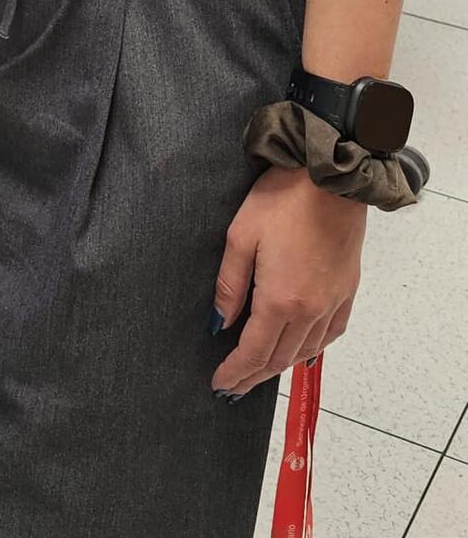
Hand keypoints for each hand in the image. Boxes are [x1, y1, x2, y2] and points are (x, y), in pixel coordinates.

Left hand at [211, 164, 365, 396]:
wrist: (332, 180)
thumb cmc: (282, 201)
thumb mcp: (241, 236)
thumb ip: (230, 285)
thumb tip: (219, 322)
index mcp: (281, 301)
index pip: (254, 351)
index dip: (235, 372)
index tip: (219, 385)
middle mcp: (310, 311)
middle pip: (280, 358)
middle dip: (254, 376)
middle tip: (233, 387)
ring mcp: (333, 303)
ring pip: (305, 351)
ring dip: (280, 366)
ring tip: (259, 371)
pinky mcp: (347, 292)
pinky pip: (329, 335)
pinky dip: (311, 350)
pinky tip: (300, 350)